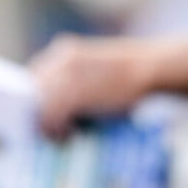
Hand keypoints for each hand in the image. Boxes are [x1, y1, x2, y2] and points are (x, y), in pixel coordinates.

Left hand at [29, 33, 187, 137]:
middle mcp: (61, 59)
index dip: (34, 98)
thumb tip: (52, 109)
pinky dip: (55, 128)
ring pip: (41, 105)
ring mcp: (67, 74)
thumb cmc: (128, 75)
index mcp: (65, 51)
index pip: (35, 77)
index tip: (35, 115)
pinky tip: (67, 136)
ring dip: (44, 123)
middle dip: (36, 112)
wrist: (153, 68)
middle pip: (34, 91)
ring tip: (56, 136)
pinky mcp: (76, 91)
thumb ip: (73, 82)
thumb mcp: (96, 71)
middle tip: (41, 132)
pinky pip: (53, 114)